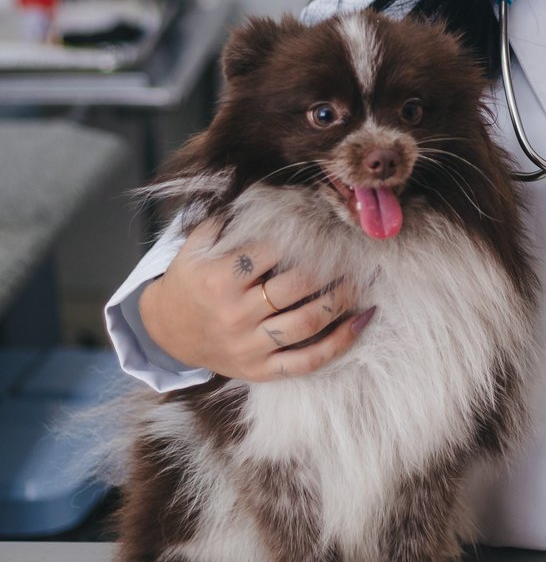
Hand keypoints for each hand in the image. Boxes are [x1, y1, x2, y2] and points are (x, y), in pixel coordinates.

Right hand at [139, 224, 373, 381]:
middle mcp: (235, 313)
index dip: (303, 234)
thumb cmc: (192, 278)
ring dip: (341, 299)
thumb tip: (276, 192)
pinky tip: (361, 321)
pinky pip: (306, 362)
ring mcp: (249, 345)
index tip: (326, 223)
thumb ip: (232, 219)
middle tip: (353, 250)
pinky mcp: (260, 370)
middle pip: (297, 285)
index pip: (271, 251)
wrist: (167, 331)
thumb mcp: (200, 243)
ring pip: (307, 323)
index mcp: (219, 277)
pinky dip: (339, 344)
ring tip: (361, 279)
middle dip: (331, 265)